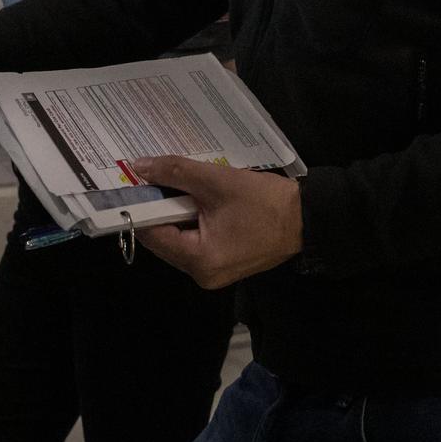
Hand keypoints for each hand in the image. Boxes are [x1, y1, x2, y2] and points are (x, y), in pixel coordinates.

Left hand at [130, 157, 303, 289]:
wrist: (307, 217)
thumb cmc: (264, 202)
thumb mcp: (217, 182)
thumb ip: (176, 173)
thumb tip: (139, 167)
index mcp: (199, 261)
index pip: (153, 235)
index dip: (141, 208)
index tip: (133, 183)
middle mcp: (202, 274)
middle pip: (164, 239)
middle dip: (160, 209)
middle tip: (154, 178)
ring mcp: (213, 272)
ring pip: (178, 239)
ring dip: (176, 213)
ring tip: (176, 185)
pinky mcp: (223, 264)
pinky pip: (195, 242)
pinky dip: (191, 221)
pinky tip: (194, 199)